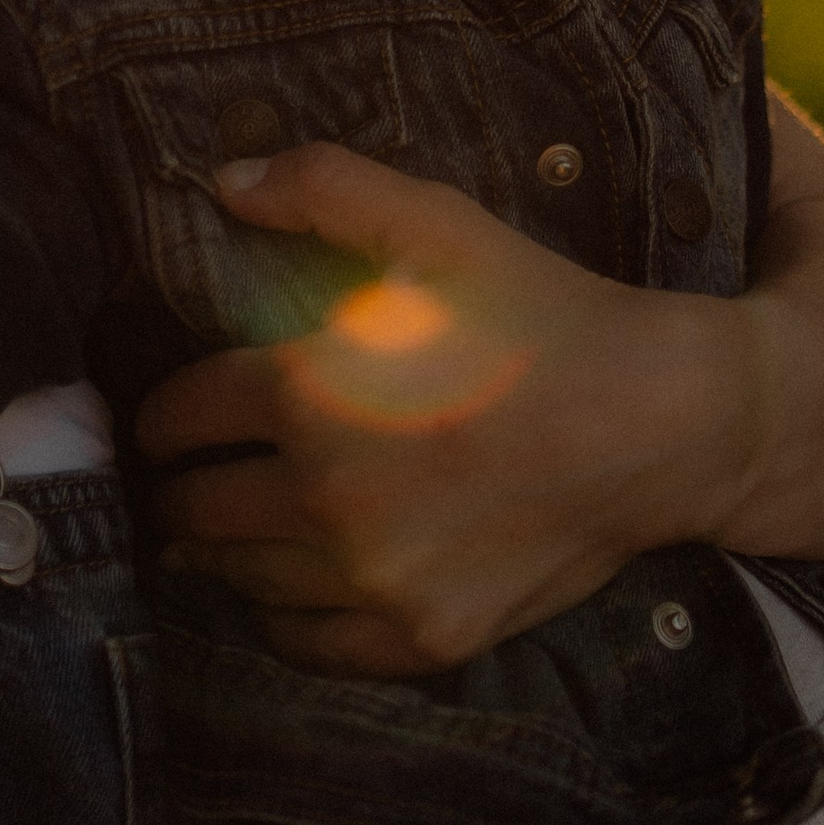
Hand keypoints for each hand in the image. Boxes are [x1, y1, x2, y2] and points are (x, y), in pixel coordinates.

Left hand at [137, 147, 764, 676]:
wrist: (660, 422)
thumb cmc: (543, 318)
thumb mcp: (438, 227)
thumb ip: (325, 190)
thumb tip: (223, 180)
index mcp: (312, 393)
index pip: (184, 415)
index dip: (163, 414)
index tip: (165, 420)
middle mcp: (327, 497)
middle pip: (197, 509)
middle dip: (180, 488)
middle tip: (183, 480)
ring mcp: (375, 580)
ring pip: (242, 578)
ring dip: (223, 553)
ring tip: (224, 532)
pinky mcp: (422, 638)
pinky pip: (308, 644)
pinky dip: (283, 618)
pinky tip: (288, 589)